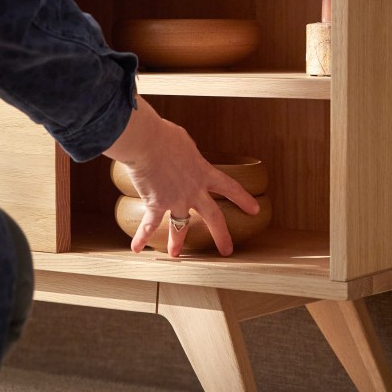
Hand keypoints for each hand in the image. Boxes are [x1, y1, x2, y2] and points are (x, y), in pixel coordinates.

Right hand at [103, 96, 259, 256]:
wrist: (147, 142)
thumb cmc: (165, 135)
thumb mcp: (185, 142)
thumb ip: (189, 154)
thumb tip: (184, 156)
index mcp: (204, 173)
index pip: (231, 188)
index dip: (244, 199)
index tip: (255, 210)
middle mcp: (193, 191)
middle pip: (213, 217)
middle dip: (221, 235)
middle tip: (227, 251)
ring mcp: (175, 200)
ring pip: (180, 227)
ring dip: (177, 242)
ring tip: (175, 255)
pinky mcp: (155, 204)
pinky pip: (149, 225)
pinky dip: (141, 237)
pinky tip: (136, 249)